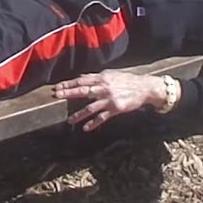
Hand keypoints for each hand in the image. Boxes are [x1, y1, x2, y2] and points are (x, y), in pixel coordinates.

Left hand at [52, 70, 166, 131]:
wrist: (144, 87)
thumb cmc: (127, 80)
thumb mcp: (111, 74)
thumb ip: (96, 77)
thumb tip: (82, 77)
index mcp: (102, 78)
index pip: (81, 80)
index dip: (69, 84)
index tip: (57, 87)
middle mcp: (104, 88)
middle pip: (83, 91)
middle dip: (69, 94)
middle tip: (57, 96)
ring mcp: (109, 99)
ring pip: (91, 107)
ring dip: (79, 114)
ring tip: (70, 121)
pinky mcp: (116, 109)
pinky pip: (102, 117)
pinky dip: (93, 123)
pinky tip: (86, 128)